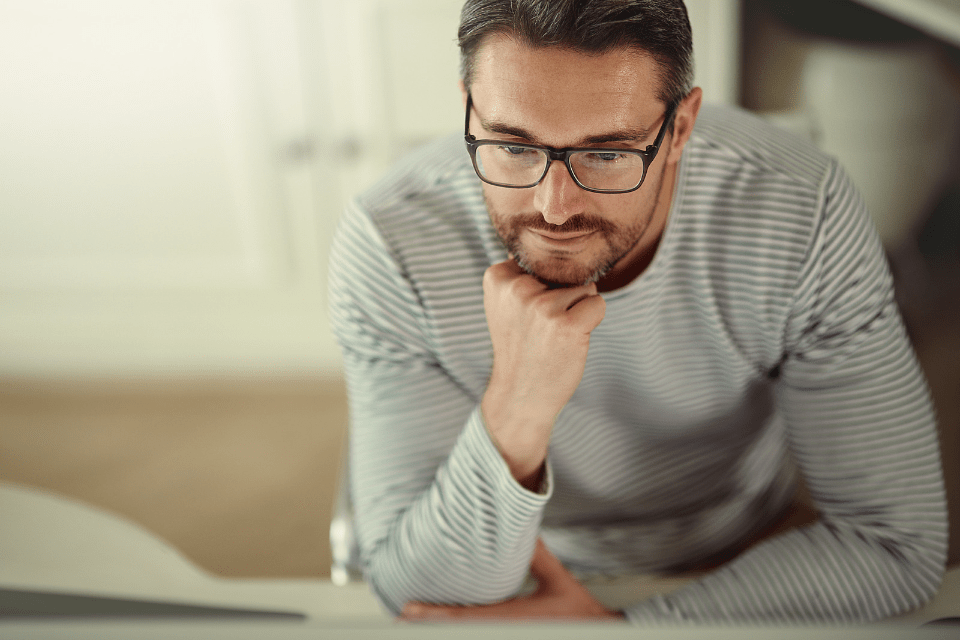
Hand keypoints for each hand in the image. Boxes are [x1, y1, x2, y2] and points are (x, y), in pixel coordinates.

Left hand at [401, 539, 623, 621]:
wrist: (600, 632)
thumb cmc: (579, 611)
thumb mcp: (557, 581)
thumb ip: (538, 556)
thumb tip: (521, 527)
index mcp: (511, 617)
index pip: (462, 618)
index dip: (432, 615)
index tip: (407, 609)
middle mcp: (506, 631)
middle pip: (457, 631)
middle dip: (427, 626)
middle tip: (398, 620)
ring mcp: (510, 636)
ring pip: (469, 636)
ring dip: (442, 631)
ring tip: (413, 625)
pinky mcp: (517, 636)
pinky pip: (481, 635)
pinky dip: (462, 631)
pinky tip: (449, 628)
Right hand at [481, 259, 605, 487]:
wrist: (519, 395)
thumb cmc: (521, 347)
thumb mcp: (507, 304)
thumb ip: (524, 274)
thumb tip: (571, 250)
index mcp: (497, 276)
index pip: (543, 261)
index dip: (544, 287)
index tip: (527, 314)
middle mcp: (517, 288)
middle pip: (565, 273)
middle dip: (562, 297)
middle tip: (541, 330)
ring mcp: (541, 306)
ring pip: (584, 288)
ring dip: (576, 311)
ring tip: (553, 337)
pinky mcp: (566, 325)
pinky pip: (598, 304)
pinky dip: (591, 321)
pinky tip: (569, 341)